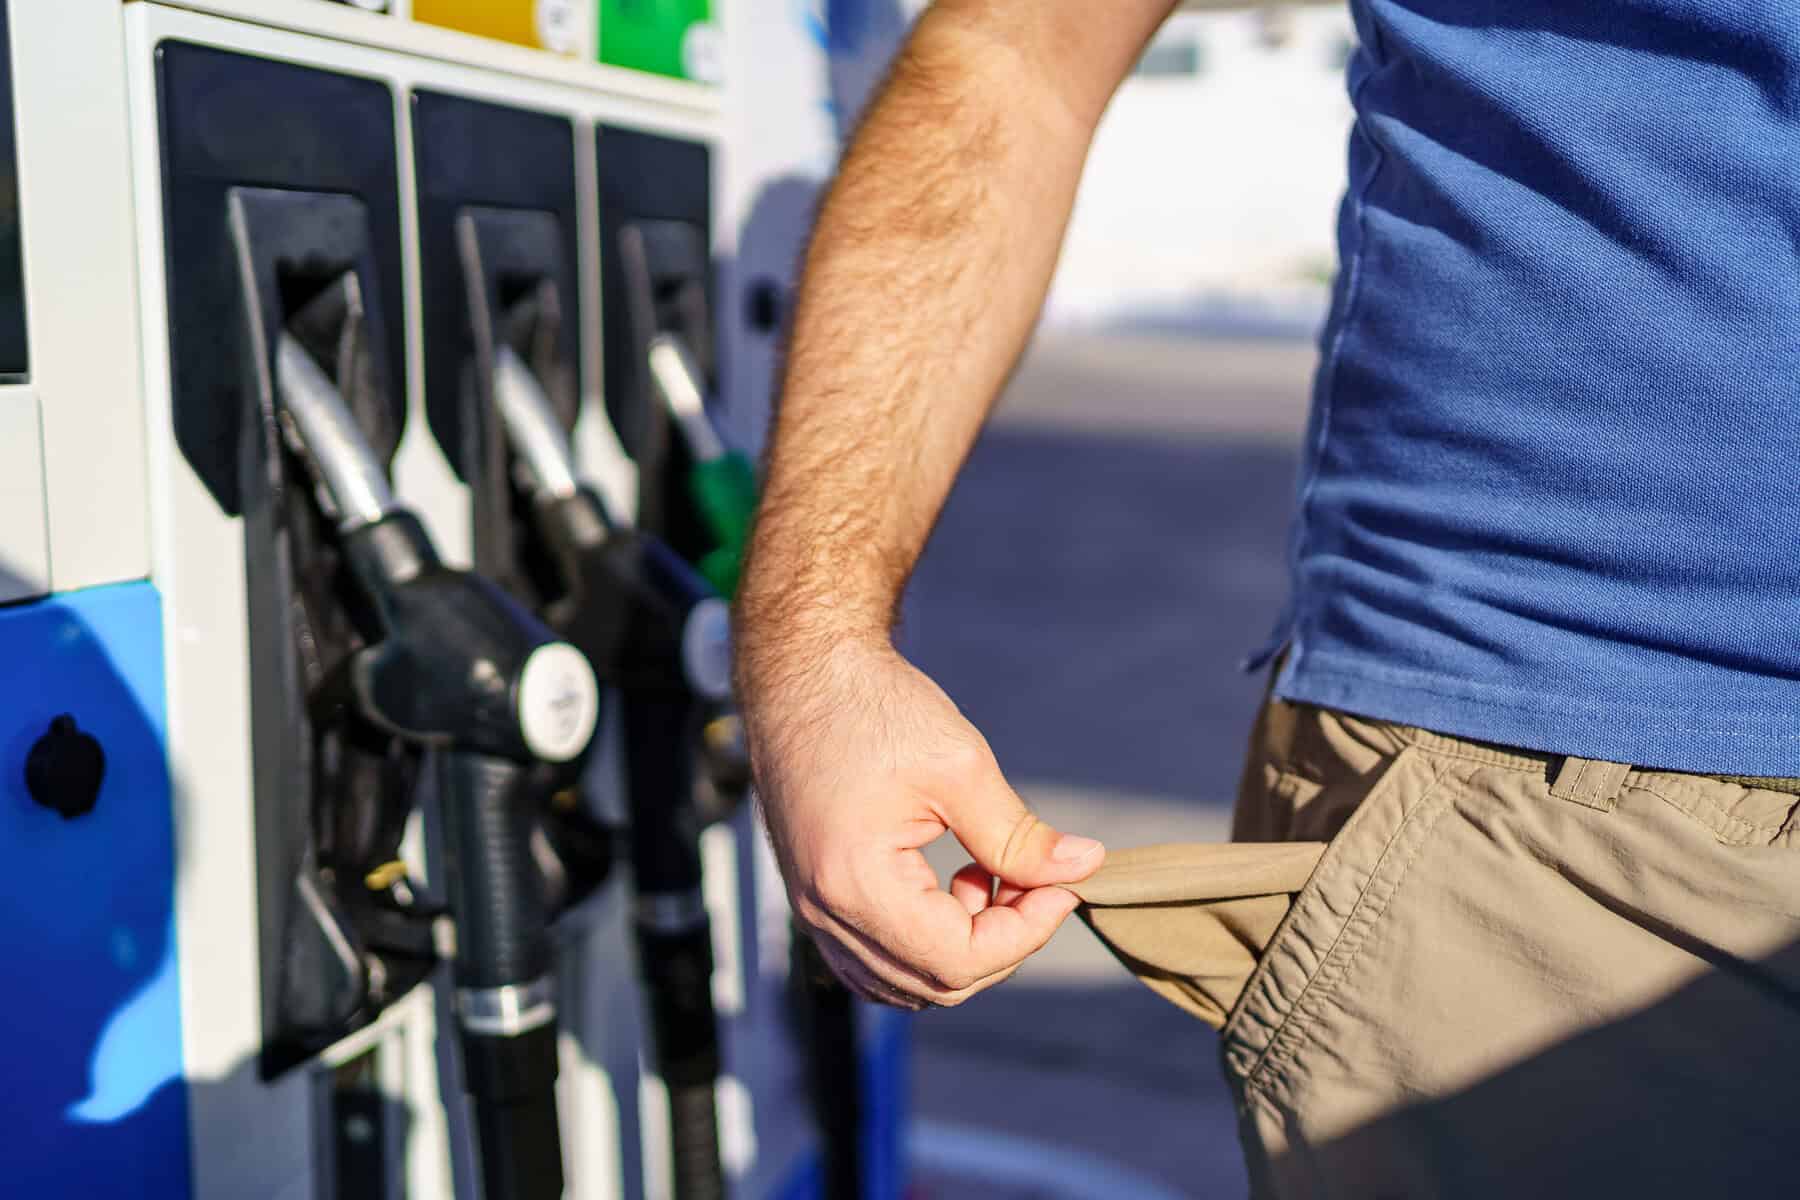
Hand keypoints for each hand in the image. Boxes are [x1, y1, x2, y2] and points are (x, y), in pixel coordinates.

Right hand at [744, 637, 1104, 1008]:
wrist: (805, 673)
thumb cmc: (872, 707)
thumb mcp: (959, 766)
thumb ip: (1019, 834)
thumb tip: (1081, 869)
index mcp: (855, 883)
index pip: (958, 960)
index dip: (1026, 934)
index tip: (1062, 886)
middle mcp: (825, 911)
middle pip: (935, 984)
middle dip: (1002, 943)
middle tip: (1036, 880)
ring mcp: (814, 910)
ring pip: (906, 981)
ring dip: (964, 948)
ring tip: (989, 876)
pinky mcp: (817, 897)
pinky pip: (878, 960)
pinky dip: (927, 944)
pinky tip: (952, 887)